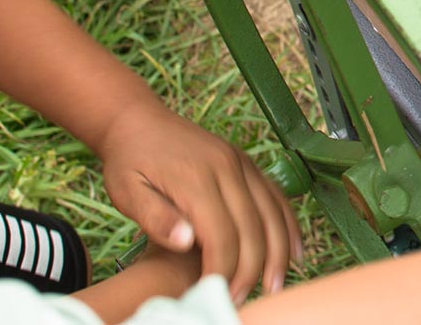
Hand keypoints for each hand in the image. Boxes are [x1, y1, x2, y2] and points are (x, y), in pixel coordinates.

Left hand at [96, 100, 300, 304]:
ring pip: (273, 213)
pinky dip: (289, 226)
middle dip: (251, 271)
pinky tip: (294, 251)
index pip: (222, 237)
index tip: (214, 295)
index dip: (223, 271)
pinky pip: (277, 197)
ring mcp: (242, 163)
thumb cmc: (129, 161)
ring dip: (279, 253)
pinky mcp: (248, 164)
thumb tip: (186, 242)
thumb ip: (155, 218)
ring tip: (275, 286)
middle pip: (253, 229)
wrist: (138, 120)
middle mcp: (227, 168)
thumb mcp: (127, 192)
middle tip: (240, 301)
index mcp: (196, 179)